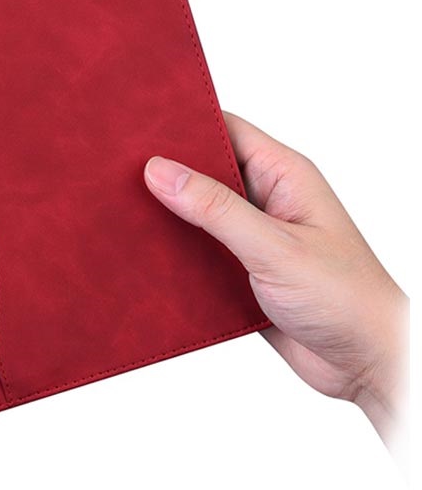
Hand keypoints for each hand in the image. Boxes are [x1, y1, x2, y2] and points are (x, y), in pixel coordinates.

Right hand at [143, 112, 407, 452]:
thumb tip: (160, 172)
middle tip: (120, 171)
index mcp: (284, 176)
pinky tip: (147, 255)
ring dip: (169, 215)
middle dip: (168, 171)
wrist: (367, 365)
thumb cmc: (347, 298)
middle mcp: (266, 199)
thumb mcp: (275, 248)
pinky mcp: (241, 270)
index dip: (184, 124)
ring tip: (125, 211)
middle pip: (205, 169)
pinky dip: (175, 252)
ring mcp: (253, 235)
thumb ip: (216, 209)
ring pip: (198, 212)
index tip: (139, 127)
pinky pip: (199, 250)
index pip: (226, 129)